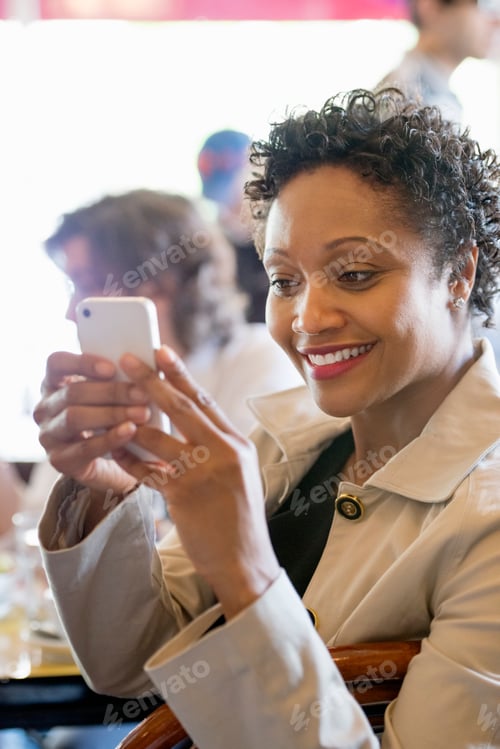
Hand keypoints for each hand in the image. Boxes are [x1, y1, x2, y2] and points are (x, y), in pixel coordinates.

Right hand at [33, 351, 152, 495]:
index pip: (57, 363)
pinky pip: (84, 448)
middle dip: (111, 392)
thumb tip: (148, 358)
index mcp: (54, 382)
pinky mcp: (59, 460)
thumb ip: (122, 377)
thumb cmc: (115, 418)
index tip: (112, 368)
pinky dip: (109, 438)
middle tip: (142, 394)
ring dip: (111, 414)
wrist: (115, 464)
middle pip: (72, 392)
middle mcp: (45, 407)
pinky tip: (129, 431)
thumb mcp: (114, 395)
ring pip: (74, 418)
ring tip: (142, 413)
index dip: (82, 362)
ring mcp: (48, 435)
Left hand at [112, 346, 280, 618]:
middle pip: (182, 408)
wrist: (246, 560)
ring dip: (132, 420)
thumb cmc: (239, 519)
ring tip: (110, 404)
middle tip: (129, 359)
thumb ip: (218, 448)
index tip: (162, 351)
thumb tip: (192, 426)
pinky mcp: (185, 494)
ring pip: (159, 436)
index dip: (181, 374)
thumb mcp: (239, 475)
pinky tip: (114, 449)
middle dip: (152, 381)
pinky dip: (129, 459)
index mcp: (238, 444)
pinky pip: (148, 470)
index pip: (206, 401)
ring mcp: (205, 472)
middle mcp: (225, 451)